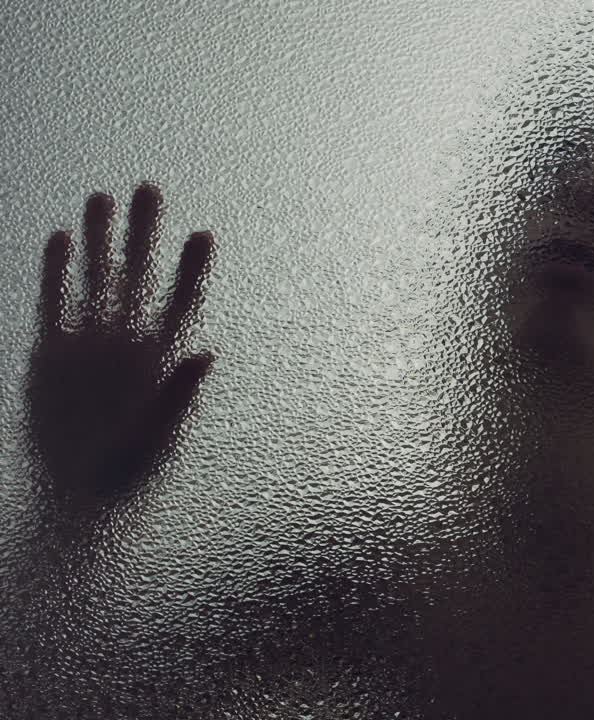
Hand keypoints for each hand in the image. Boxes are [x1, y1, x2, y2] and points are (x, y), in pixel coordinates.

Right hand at [26, 184, 215, 503]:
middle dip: (143, 234)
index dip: (191, 269)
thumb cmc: (126, 472)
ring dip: (98, 241)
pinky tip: (61, 239)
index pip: (181, 303)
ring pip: (94, 280)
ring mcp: (90, 345)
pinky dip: (56, 273)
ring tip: (101, 198)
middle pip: (137, 276)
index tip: (202, 234)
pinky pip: (54, 304)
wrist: (76, 496)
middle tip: (149, 188)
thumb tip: (208, 353)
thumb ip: (180, 393)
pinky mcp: (52, 356)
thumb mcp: (158, 434)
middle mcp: (127, 343)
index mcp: (159, 358)